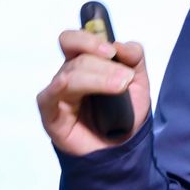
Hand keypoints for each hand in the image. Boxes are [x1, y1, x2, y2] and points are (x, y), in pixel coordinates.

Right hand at [36, 29, 151, 155]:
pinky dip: (66, 88)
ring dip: (97, 77)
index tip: (112, 50)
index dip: (91, 38)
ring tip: (120, 87)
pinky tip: (86, 94)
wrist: (121, 151)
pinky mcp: (51, 112)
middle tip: (124, 76)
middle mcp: (69, 74)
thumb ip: (134, 59)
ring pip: (69, 73)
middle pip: (74, 53)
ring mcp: (58, 93)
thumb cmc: (124, 117)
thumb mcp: (138, 84)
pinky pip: (51, 94)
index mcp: (86, 63)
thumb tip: (123, 44)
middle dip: (101, 61)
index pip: (76, 40)